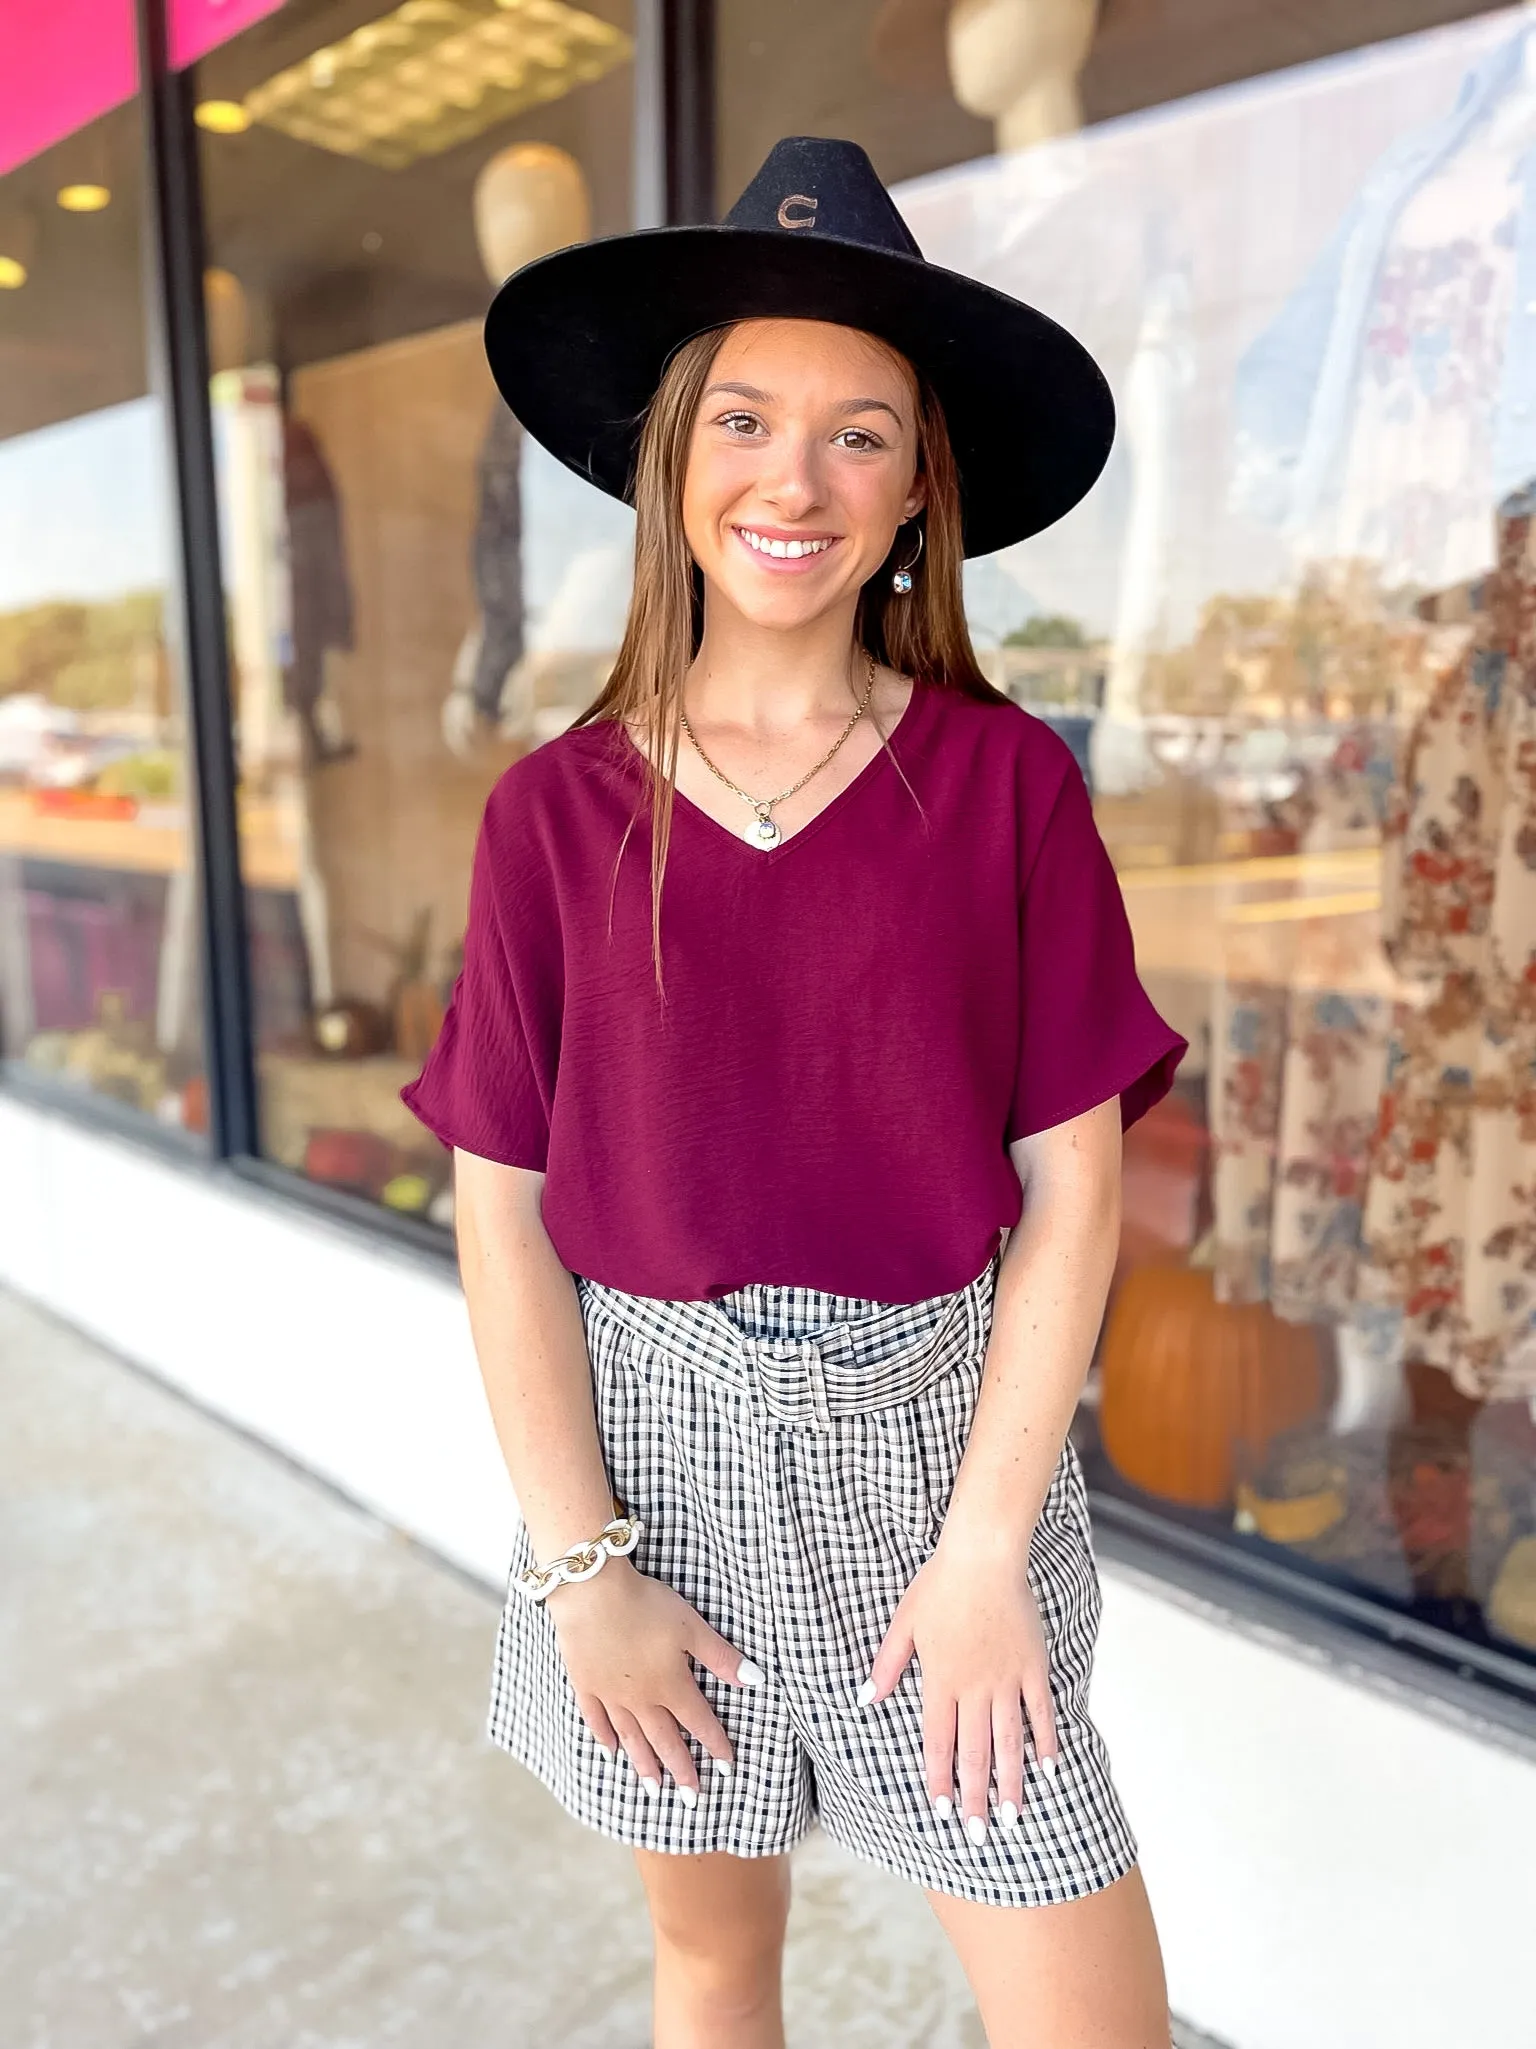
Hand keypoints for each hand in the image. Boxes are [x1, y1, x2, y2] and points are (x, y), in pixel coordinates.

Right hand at [548, 1557, 758, 1802]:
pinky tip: (610, 1753)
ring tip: (654, 1789)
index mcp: (670, 1685)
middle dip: (681, 1770)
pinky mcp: (585, 1683)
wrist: (591, 1593)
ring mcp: (610, 1694)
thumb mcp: (691, 1626)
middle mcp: (641, 1699)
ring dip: (645, 1764)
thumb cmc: (646, 1605)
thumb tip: (755, 1681)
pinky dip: (604, 1738)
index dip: (715, 1745)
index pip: (699, 1723)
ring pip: (631, 1738)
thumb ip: (721, 1657)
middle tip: (691, 1799)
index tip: (727, 1770)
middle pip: (664, 1741)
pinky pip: (596, 1719)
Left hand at [863, 1539, 1058, 1843]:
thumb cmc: (938, 1586)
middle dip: (975, 1798)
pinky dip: (1045, 1743)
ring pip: (1009, 1741)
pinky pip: (1040, 1712)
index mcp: (940, 1681)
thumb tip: (864, 1699)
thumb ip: (886, 1665)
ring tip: (1014, 1818)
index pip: (938, 1743)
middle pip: (974, 1753)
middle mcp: (974, 1688)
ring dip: (1011, 1783)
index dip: (940, 1780)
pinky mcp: (1032, 1666)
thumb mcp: (903, 1624)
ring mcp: (1006, 1680)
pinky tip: (1048, 1770)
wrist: (983, 1556)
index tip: (941, 1813)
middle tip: (979, 1834)